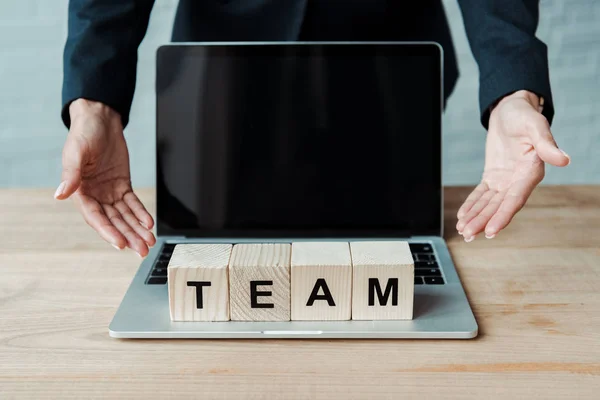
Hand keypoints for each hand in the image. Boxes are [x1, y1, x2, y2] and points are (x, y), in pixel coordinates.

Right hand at [55, 99, 155, 255]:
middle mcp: (95, 195)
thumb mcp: (75, 152)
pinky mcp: (122, 185)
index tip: (120, 243)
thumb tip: (60, 194)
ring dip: (137, 229)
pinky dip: (140, 213)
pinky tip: (148, 223)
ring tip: (149, 242)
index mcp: (79, 191)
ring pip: (124, 216)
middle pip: (113, 221)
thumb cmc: (84, 134)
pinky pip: (132, 203)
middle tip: (141, 250)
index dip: (108, 231)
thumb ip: (71, 174)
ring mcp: (109, 191)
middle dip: (128, 236)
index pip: (95, 217)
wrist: (100, 120)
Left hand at [456, 90, 569, 240]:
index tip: (491, 231)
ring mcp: (505, 180)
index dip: (503, 216)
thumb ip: (546, 144)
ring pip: (489, 204)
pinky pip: (481, 195)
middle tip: (468, 235)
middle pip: (499, 206)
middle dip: (483, 221)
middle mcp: (518, 180)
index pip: (515, 199)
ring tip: (463, 231)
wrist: (511, 109)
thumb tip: (564, 160)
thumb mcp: (535, 125)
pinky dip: (472, 205)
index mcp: (531, 171)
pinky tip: (462, 217)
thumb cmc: (524, 115)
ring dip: (476, 217)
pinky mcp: (493, 177)